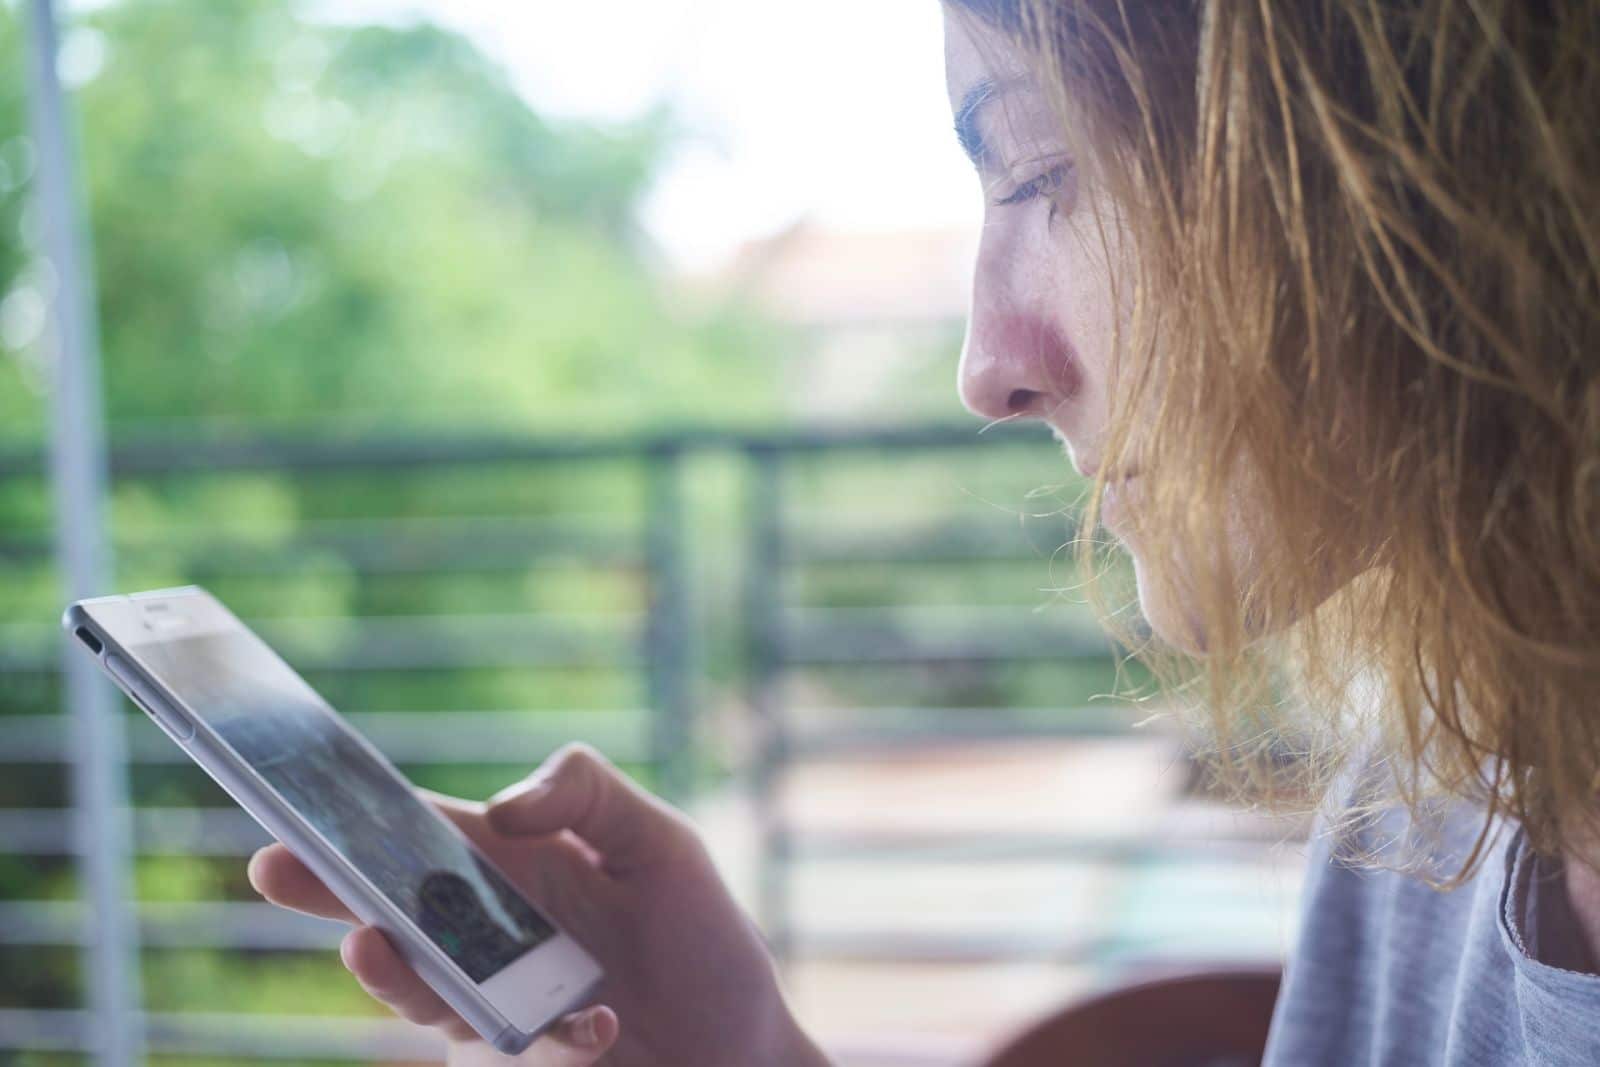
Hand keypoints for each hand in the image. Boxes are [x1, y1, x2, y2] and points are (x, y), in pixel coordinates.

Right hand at [248, 744, 828, 1066]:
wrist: (744, 1048)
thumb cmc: (701, 936)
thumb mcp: (660, 843)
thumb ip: (588, 793)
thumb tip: (502, 807)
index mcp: (510, 867)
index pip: (419, 833)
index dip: (356, 816)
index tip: (295, 801)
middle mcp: (486, 937)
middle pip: (392, 908)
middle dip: (330, 888)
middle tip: (277, 866)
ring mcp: (493, 1010)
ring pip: (423, 992)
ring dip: (396, 971)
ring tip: (374, 943)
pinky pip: (508, 1058)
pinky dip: (548, 1047)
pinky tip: (599, 1030)